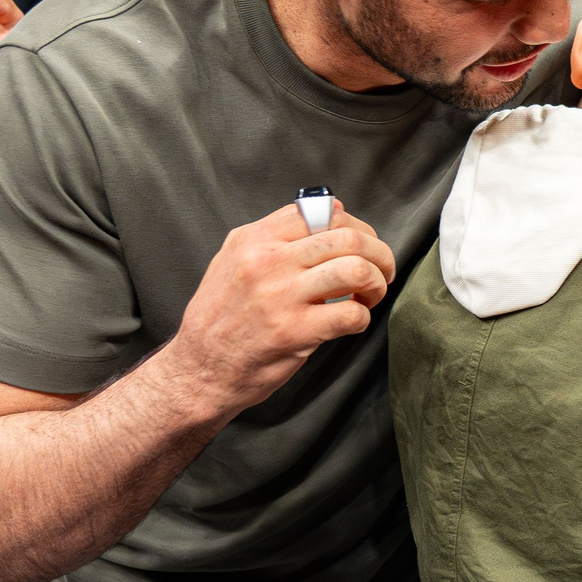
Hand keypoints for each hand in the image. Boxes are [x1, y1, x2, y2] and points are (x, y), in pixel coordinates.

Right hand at [153, 197, 395, 418]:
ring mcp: (281, 296)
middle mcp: (267, 261)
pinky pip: (351, 314)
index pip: (321, 212)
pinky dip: (363, 317)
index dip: (355, 226)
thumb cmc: (221, 319)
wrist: (199, 370)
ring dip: (376, 283)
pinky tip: (353, 321)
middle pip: (347, 237)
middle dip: (378, 253)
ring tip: (371, 295)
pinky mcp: (293, 332)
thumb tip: (327, 214)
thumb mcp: (233, 262)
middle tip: (382, 271)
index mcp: (254, 239)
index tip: (363, 245)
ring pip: (356, 269)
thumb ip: (274, 238)